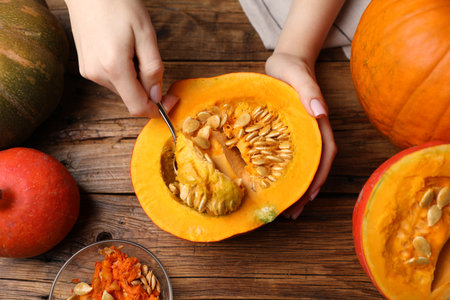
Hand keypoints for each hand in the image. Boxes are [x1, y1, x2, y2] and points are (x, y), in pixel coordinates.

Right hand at [65, 0, 177, 116]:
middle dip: (147, 87)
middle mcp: (97, 74)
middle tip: (151, 58)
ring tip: (133, 47)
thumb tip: (156, 95)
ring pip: (122, 88)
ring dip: (135, 77)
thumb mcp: (146, 34)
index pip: (137, 107)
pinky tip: (122, 49)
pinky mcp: (85, 67)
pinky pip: (111, 79)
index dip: (158, 109)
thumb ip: (153, 68)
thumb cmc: (118, 4)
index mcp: (114, 68)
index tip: (171, 99)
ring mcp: (89, 71)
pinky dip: (124, 71)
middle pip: (131, 97)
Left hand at [266, 52, 336, 218]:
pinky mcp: (286, 134)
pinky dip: (285, 175)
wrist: (285, 61)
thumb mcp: (298, 76)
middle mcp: (312, 132)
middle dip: (306, 191)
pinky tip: (274, 186)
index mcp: (317, 122)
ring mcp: (300, 135)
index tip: (310, 195)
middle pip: (315, 167)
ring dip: (297, 188)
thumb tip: (321, 112)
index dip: (320, 175)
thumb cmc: (291, 68)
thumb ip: (309, 91)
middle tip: (292, 214)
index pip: (325, 153)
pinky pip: (288, 158)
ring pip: (303, 166)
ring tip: (285, 210)